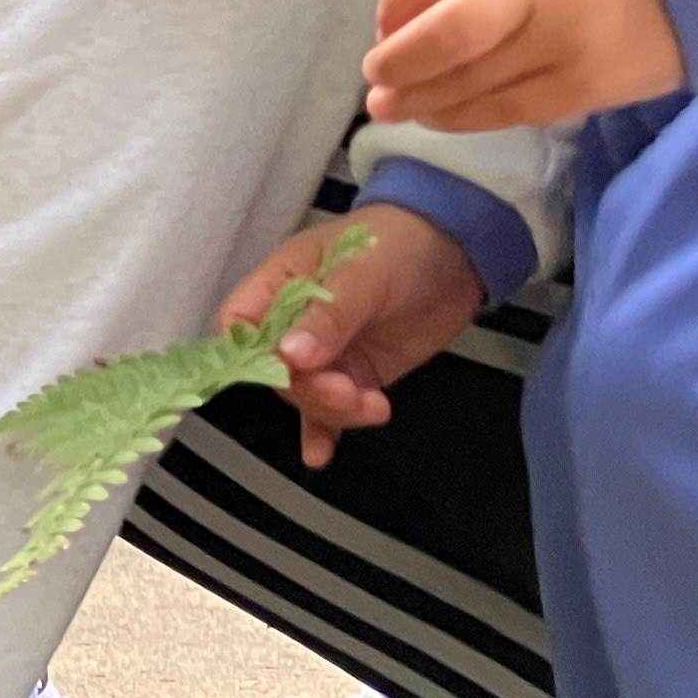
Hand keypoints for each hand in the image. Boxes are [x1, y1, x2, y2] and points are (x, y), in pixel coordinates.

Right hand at [220, 206, 487, 467]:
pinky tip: (320, 455)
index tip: (284, 372)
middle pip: (276, 373)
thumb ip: (328, 316)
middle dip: (311, 391)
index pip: (238, 327)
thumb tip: (290, 357)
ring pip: (307, 397)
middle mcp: (293, 324)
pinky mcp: (357, 373)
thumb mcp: (362, 272)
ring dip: (332, 411)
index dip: (249, 356)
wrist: (459, 249)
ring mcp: (327, 352)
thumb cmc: (399, 242)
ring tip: (372, 407)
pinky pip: (332, 409)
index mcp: (279, 286)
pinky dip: (326, 431)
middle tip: (349, 392)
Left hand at [365, 0, 680, 131]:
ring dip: (420, 101)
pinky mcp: (587, 89)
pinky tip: (438, 117)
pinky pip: (508, 111)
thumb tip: (393, 20)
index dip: (391, 4)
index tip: (381, 26)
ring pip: (473, 83)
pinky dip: (464, 116)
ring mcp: (567, 44)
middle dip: (398, 64)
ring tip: (389, 107)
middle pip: (447, 36)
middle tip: (374, 79)